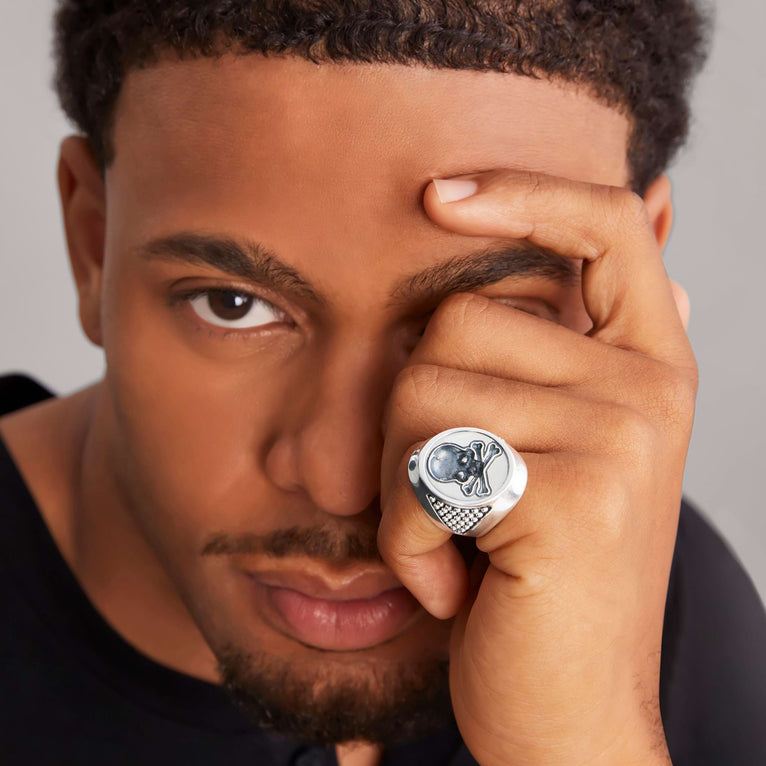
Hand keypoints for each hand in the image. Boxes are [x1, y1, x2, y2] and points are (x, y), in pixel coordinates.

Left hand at [377, 170, 696, 764]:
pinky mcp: (568, 499)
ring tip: (458, 543)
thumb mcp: (561, 455)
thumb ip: (584, 347)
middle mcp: (647, 390)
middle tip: (454, 498)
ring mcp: (617, 441)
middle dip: (414, 417)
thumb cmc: (539, 579)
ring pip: (421, 390)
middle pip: (454, 319)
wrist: (567, 713)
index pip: (601, 226)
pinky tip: (456, 581)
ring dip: (406, 484)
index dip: (521, 193)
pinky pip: (420, 470)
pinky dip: (406, 535)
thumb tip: (651, 210)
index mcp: (645, 366)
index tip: (437, 196)